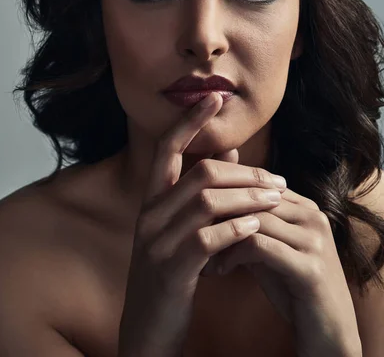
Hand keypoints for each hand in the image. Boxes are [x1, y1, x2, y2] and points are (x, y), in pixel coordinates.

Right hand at [117, 92, 286, 356]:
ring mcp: (157, 242)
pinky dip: (237, 228)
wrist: (147, 329)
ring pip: (207, 202)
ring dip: (248, 197)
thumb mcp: (182, 228)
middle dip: (245, 173)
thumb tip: (229, 151)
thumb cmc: (172, 272)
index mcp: (152, 201)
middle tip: (278, 180)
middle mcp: (150, 215)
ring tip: (277, 199)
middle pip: (200, 174)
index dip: (189, 121)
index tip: (213, 97)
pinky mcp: (171, 269)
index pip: (166, 149)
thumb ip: (202, 189)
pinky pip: (208, 238)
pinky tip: (257, 226)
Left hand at [204, 176, 361, 356]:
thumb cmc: (292, 287)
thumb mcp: (269, 248)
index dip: (222, 196)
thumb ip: (248, 224)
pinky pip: (260, 246)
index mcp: (305, 207)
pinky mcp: (310, 268)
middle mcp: (313, 216)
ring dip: (221, 235)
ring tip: (200, 252)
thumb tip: (209, 204)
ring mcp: (315, 241)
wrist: (328, 331)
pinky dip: (232, 255)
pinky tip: (218, 269)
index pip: (256, 184)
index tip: (194, 212)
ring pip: (255, 219)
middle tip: (189, 228)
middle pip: (254, 197)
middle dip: (219, 213)